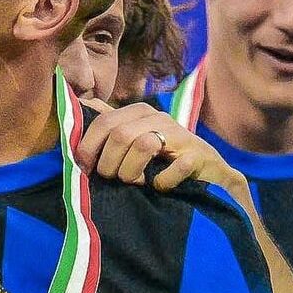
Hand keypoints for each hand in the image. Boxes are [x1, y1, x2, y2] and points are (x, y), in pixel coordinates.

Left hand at [77, 101, 247, 200]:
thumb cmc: (163, 159)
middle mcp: (159, 118)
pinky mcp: (199, 156)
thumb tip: (83, 105)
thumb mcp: (134, 138)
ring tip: (136, 182)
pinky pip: (173, 168)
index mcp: (139, 112)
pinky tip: (160, 186)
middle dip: (109, 163)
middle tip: (113, 178)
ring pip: (143, 145)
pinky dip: (161, 183)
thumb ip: (110, 124)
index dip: (88, 146)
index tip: (86, 167)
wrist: (210, 175)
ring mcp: (181, 135)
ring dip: (132, 173)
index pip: (103, 122)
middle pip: (120, 135)